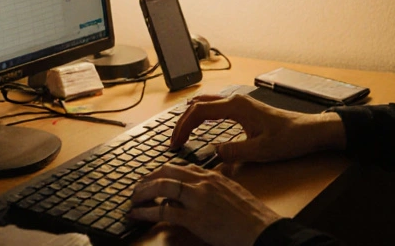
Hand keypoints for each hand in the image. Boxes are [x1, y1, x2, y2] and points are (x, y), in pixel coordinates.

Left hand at [131, 163, 279, 245]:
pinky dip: (146, 212)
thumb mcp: (233, 191)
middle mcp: (203, 183)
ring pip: (161, 186)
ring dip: (142, 192)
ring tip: (133, 200)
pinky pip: (163, 211)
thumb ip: (219, 182)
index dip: (162, 171)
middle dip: (147, 178)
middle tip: (137, 188)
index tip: (152, 178)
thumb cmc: (250, 214)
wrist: (261, 228)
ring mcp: (198, 199)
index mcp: (212, 176)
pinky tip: (137, 215)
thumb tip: (210, 181)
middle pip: (167, 171)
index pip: (181, 166)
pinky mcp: (195, 218)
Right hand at [171, 93, 344, 162]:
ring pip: (206, 104)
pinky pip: (216, 108)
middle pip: (199, 106)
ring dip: (191, 118)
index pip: (199, 112)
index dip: (183, 127)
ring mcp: (240, 103)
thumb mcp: (261, 150)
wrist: (309, 131)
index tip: (175, 144)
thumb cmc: (289, 138)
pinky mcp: (244, 109)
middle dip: (182, 122)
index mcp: (236, 106)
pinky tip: (199, 126)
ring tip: (181, 134)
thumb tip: (214, 153)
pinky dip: (202, 116)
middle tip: (173, 142)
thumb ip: (234, 152)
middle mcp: (236, 100)